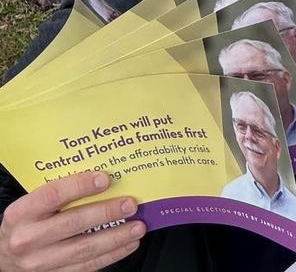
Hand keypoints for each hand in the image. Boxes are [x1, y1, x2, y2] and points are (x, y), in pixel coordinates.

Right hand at [0, 172, 144, 271]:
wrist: (5, 258)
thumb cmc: (27, 224)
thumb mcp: (32, 206)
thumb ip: (59, 193)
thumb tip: (104, 177)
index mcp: (21, 213)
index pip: (53, 195)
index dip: (81, 186)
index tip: (106, 179)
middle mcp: (28, 238)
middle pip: (73, 223)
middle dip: (107, 212)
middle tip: (131, 204)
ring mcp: (40, 262)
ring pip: (84, 248)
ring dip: (116, 237)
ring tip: (138, 226)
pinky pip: (87, 265)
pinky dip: (112, 254)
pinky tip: (128, 244)